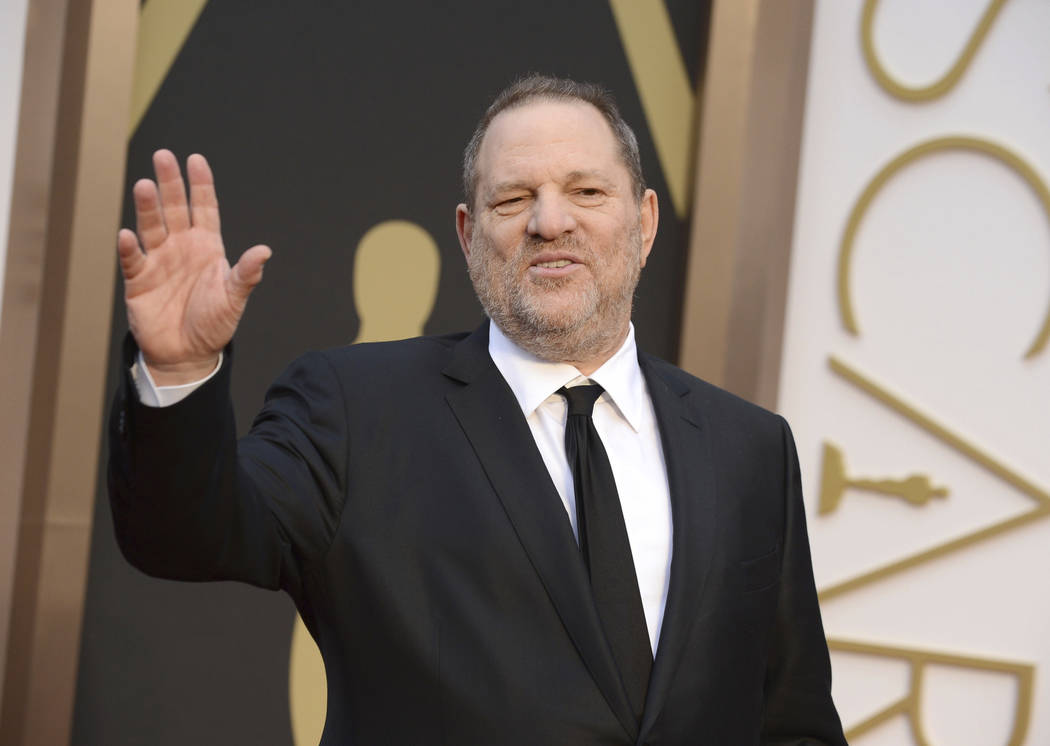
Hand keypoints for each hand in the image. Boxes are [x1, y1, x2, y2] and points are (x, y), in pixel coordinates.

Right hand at [117, 150, 271, 384]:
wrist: (188, 354)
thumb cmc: (214, 324)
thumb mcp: (234, 298)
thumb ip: (246, 274)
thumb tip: (265, 251)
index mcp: (207, 246)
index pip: (204, 208)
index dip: (201, 185)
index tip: (196, 160)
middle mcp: (181, 247)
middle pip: (174, 208)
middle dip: (170, 183)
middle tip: (163, 155)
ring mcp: (158, 261)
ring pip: (151, 226)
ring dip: (148, 207)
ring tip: (145, 186)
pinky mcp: (138, 280)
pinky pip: (133, 259)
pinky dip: (130, 247)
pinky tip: (128, 235)